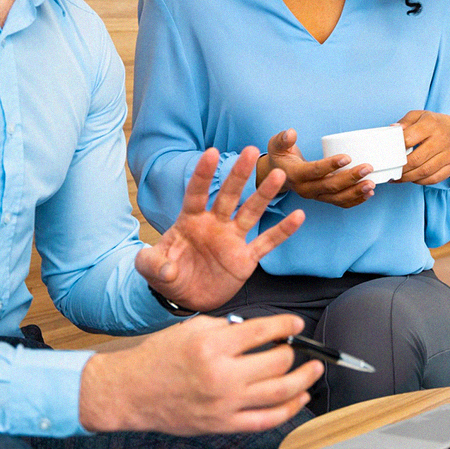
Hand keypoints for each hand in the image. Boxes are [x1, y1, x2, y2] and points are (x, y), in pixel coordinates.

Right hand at [79, 314, 323, 434]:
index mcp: (213, 345)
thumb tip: (262, 331)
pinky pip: (266, 420)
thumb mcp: (193, 328)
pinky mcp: (223, 425)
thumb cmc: (160, 356)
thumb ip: (228, 327)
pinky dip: (288, 409)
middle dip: (295, 352)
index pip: (264, 331)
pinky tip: (299, 398)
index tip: (296, 324)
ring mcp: (224, 404)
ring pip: (279, 393)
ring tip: (314, 370)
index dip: (287, 326)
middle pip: (277, 362)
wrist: (133, 391)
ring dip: (303, 380)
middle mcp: (222, 375)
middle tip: (298, 346)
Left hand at [134, 146, 304, 310]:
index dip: (204, 174)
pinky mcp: (245, 259)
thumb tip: (167, 269)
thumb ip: (152, 264)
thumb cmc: (166, 275)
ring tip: (279, 175)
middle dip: (238, 174)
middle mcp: (214, 224)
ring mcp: (232, 239)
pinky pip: (267, 242)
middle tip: (250, 150)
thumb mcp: (150, 268)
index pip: (197, 193)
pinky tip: (298, 216)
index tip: (212, 153)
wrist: (185, 298)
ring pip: (251, 212)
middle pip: (229, 195)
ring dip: (264, 194)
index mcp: (190, 220)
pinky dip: (282, 231)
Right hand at [257, 128, 374, 208]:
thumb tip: (291, 133)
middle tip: (367, 167)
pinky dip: (355, 200)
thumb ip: (283, 139)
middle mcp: (305, 189)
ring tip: (372, 183)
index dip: (330, 165)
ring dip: (356, 192)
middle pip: (330, 187)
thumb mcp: (276, 145)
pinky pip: (340, 203)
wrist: (277, 176)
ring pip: (337, 198)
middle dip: (350, 178)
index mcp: (295, 175)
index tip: (347, 157)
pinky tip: (368, 193)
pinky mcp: (323, 199)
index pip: (315, 171)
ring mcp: (315, 196)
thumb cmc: (280, 157)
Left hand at [395, 111, 449, 184]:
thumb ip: (405, 122)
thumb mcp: (419, 116)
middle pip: (416, 159)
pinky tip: (413, 178)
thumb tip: (393, 129)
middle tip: (391, 171)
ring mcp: (449, 154)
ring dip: (408, 177)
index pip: (409, 139)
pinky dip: (420, 181)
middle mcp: (442, 139)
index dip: (396, 149)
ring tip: (399, 177)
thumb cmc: (433, 124)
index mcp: (431, 124)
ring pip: (424, 171)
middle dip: (401, 168)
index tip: (387, 155)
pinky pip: (434, 178)